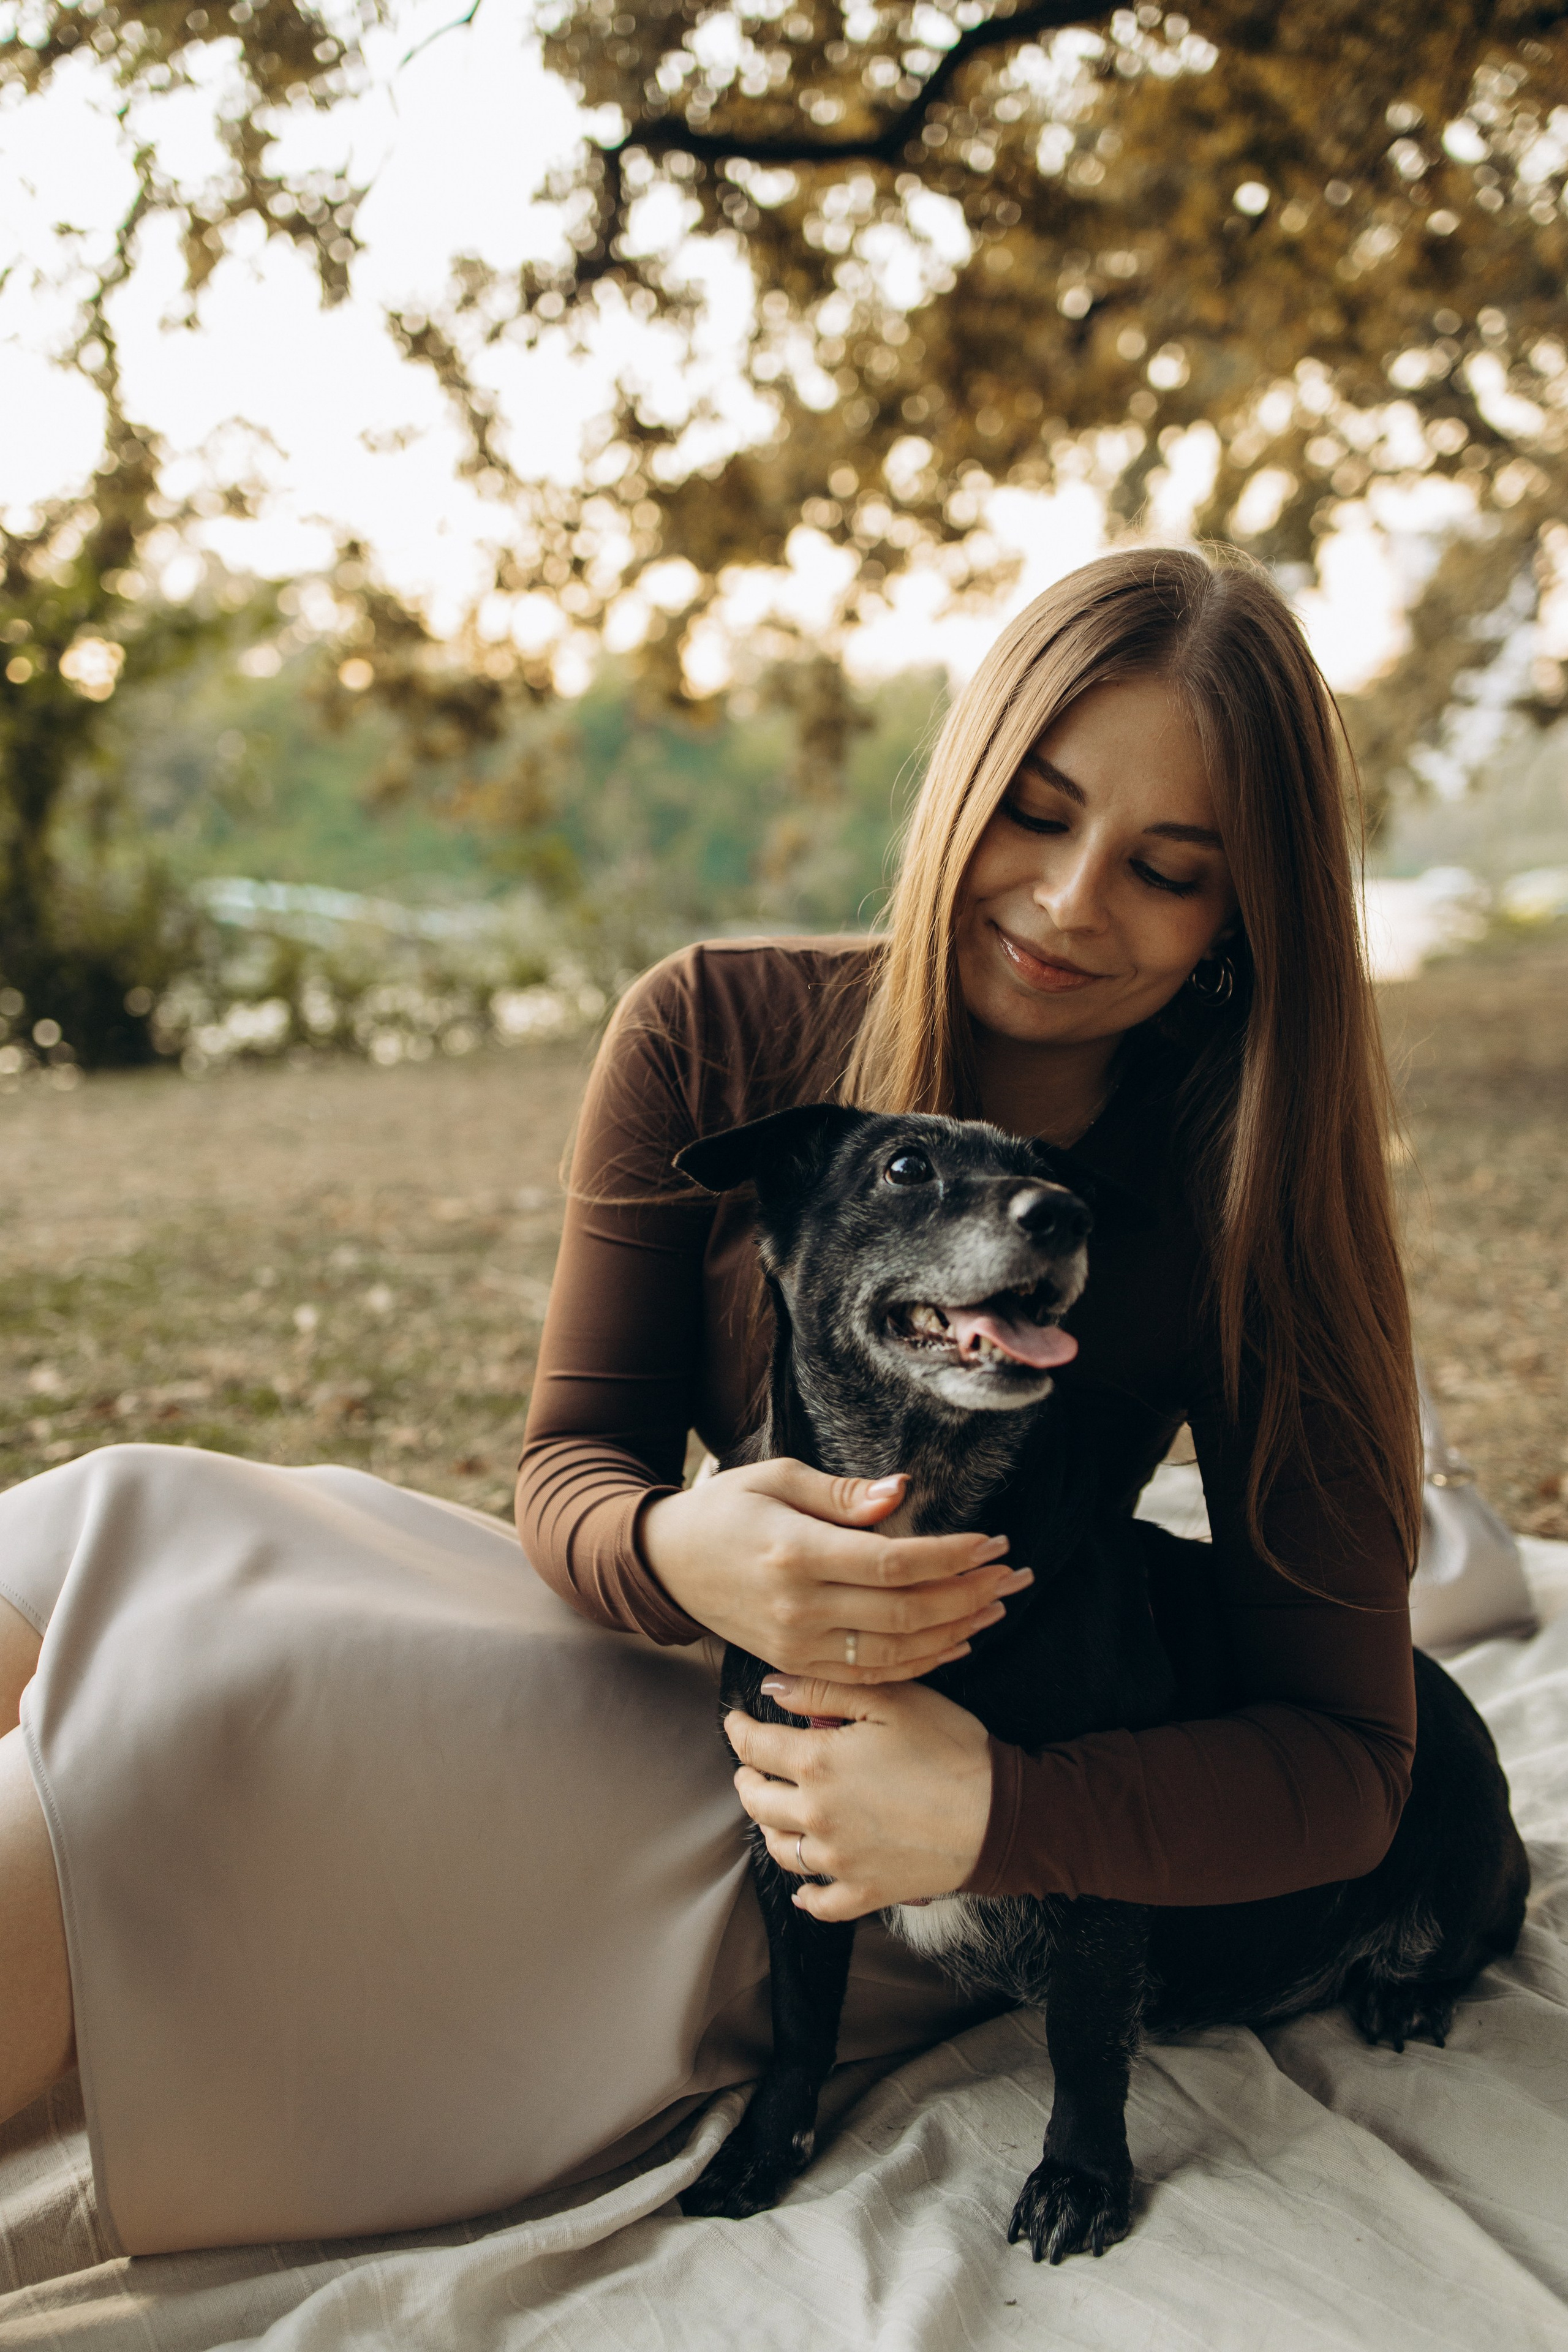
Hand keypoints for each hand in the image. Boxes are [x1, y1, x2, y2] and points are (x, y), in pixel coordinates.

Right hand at [639, 1459, 1031, 1682]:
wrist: (668, 1564)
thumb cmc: (727, 1509)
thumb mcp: (777, 1478)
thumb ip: (844, 1494)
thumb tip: (903, 1492)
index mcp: (796, 1553)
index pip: (893, 1563)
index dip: (952, 1556)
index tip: (993, 1541)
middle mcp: (799, 1607)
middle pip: (905, 1613)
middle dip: (969, 1594)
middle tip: (1013, 1574)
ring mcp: (797, 1645)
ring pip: (897, 1651)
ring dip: (957, 1630)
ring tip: (998, 1605)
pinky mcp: (797, 1666)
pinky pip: (873, 1675)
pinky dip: (922, 1662)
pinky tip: (956, 1641)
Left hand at [725, 1674, 993, 1920]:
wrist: (999, 1815)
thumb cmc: (949, 1748)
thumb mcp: (890, 1700)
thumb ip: (823, 1691)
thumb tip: (771, 1687)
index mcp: (817, 1765)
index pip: (755, 1747)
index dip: (739, 1730)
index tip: (737, 1720)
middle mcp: (816, 1816)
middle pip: (756, 1800)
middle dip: (747, 1778)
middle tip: (751, 1765)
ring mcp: (839, 1861)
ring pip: (780, 1849)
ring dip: (769, 1826)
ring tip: (774, 1811)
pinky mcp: (866, 1892)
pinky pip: (821, 1902)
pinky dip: (806, 1894)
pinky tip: (804, 1887)